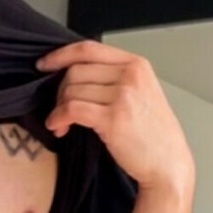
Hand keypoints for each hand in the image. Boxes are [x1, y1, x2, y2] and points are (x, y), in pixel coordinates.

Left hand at [35, 40, 194, 190]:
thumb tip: (72, 72)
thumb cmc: (153, 134)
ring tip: (62, 123)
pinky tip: (58, 127)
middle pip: (76, 70)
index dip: (60, 55)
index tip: (45, 64)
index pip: (89, 48)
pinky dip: (58, 117)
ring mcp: (123, 95)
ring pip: (71, 90)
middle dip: (60, 90)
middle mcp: (131, 75)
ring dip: (58, 108)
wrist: (168, 164)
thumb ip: (114, 77)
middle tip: (60, 108)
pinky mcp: (113, 118)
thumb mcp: (141, 93)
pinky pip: (72, 109)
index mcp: (137, 65)